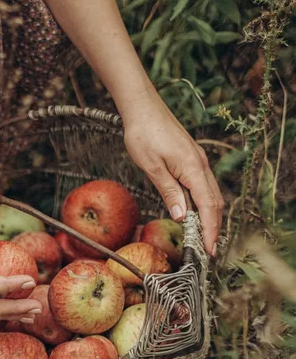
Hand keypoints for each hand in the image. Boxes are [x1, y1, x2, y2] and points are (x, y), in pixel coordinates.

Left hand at [122, 94, 223, 255]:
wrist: (142, 108)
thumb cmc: (143, 134)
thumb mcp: (152, 167)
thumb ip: (169, 191)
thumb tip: (182, 216)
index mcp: (193, 168)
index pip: (208, 206)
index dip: (210, 230)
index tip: (209, 250)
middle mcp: (200, 165)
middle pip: (214, 202)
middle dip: (213, 227)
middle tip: (207, 250)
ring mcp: (197, 161)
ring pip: (210, 194)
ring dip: (209, 216)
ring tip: (203, 237)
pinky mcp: (190, 158)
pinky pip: (202, 185)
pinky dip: (203, 203)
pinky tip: (194, 212)